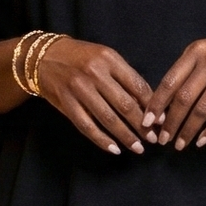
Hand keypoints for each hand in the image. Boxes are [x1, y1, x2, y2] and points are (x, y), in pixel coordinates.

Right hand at [34, 36, 154, 154]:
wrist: (43, 57)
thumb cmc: (80, 58)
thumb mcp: (104, 58)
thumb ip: (124, 77)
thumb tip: (148, 105)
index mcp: (109, 59)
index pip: (137, 86)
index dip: (151, 107)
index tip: (161, 121)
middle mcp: (95, 73)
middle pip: (125, 105)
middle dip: (142, 126)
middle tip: (152, 139)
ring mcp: (79, 89)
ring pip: (108, 119)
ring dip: (125, 136)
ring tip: (138, 147)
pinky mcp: (67, 104)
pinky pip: (87, 126)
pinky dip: (102, 140)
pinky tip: (114, 149)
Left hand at [146, 31, 205, 149]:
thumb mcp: (203, 51)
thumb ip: (185, 71)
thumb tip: (163, 104)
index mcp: (195, 52)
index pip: (170, 82)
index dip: (156, 104)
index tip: (147, 122)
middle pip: (184, 98)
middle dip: (171, 122)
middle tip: (163, 139)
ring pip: (202, 110)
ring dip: (188, 131)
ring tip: (180, 144)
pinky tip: (201, 141)